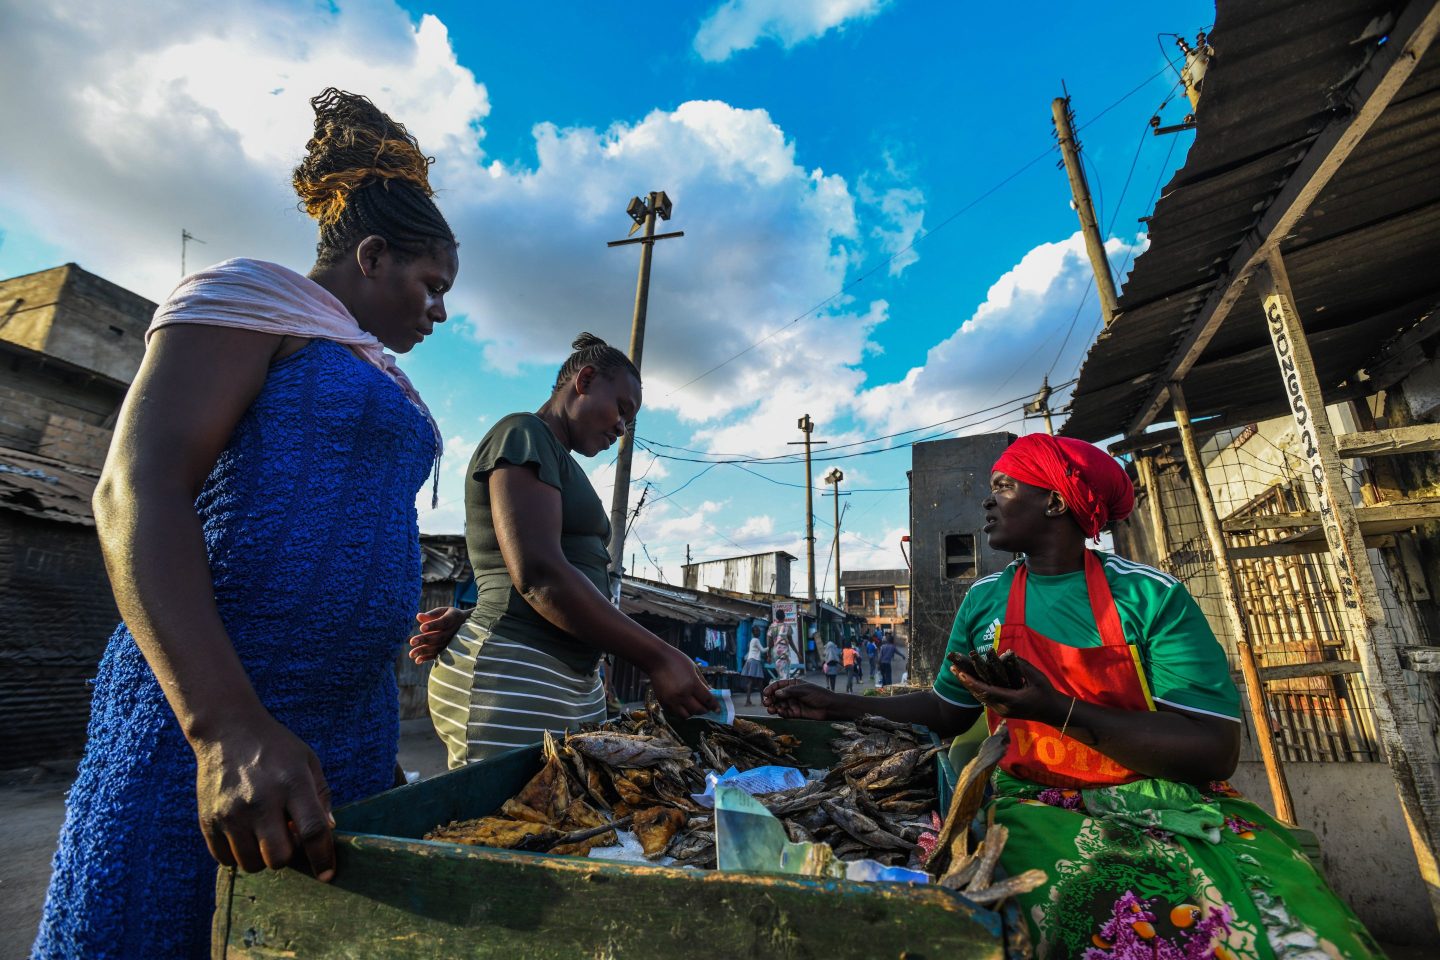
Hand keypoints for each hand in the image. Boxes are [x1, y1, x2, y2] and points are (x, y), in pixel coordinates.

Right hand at [191, 711, 335, 881]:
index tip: (327, 874)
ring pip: (251, 864)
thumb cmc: (275, 748)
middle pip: (279, 857)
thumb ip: (320, 797)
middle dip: (289, 856)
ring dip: (263, 857)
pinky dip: (238, 855)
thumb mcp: (308, 761)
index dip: (323, 857)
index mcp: (292, 783)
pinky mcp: (208, 820)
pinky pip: (225, 860)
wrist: (227, 731)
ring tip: (265, 835)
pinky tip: (244, 834)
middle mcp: (260, 800)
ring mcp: (231, 812)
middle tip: (287, 839)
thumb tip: (328, 833)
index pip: (312, 831)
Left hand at [408, 606, 466, 663]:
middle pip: (439, 637)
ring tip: (411, 654)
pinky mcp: (449, 650)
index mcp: (454, 618)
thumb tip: (418, 616)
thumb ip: (432, 614)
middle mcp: (454, 632)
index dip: (433, 625)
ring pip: (438, 647)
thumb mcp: (444, 611)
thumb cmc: (451, 616)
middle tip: (411, 642)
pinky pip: (438, 655)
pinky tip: (418, 660)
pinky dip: (428, 658)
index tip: (421, 628)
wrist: (469, 626)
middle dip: (425, 640)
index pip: (444, 622)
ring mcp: (452, 642)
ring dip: (424, 651)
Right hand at [648, 646, 718, 719]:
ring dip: (692, 712)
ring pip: (686, 716)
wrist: (657, 659)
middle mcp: (682, 694)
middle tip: (706, 706)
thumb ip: (703, 683)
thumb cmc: (677, 661)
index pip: (707, 700)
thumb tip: (711, 694)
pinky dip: (681, 711)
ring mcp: (672, 700)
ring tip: (693, 706)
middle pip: (698, 710)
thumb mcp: (694, 668)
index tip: (717, 709)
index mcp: (692, 684)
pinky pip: (675, 713)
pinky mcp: (663, 702)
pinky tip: (682, 704)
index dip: (714, 706)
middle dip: (704, 709)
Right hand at [762, 679, 839, 720]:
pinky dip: (781, 713)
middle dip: (770, 699)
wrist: (829, 707)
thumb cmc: (819, 695)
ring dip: (774, 707)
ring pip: (780, 705)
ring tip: (770, 709)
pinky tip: (780, 712)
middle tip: (766, 703)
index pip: (779, 685)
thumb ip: (790, 691)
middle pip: (777, 696)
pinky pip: (786, 713)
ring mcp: (793, 703)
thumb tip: (776, 693)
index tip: (765, 693)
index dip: (771, 689)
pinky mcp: (796, 713)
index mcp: (793, 685)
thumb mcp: (804, 690)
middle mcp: (792, 694)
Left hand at [949, 655, 1065, 723]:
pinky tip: (968, 680)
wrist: (1052, 711)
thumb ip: (1022, 666)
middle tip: (952, 668)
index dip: (972, 682)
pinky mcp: (1002, 710)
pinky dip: (976, 689)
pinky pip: (985, 699)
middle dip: (965, 681)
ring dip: (968, 685)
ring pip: (980, 698)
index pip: (986, 691)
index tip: (960, 673)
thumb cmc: (1046, 693)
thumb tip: (1008, 653)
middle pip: (979, 695)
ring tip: (956, 672)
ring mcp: (1002, 711)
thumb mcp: (1037, 677)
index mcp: (1011, 701)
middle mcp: (1003, 708)